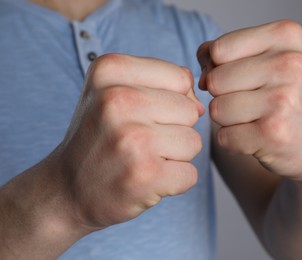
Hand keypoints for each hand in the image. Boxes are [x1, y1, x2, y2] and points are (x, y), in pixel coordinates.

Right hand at [54, 54, 203, 229]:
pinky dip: (174, 182)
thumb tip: (200, 105)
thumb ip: (162, 83)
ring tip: (141, 160)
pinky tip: (145, 181)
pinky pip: (190, 174)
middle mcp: (118, 99)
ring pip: (194, 142)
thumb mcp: (115, 92)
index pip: (181, 78)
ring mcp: (132, 138)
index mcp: (110, 70)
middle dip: (174, 130)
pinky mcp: (144, 174)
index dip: (171, 101)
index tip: (141, 116)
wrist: (67, 189)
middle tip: (139, 142)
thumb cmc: (100, 137)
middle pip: (190, 111)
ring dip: (174, 157)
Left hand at [198, 20, 301, 181]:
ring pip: (216, 109)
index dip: (217, 67)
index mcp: (286, 34)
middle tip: (251, 102)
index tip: (241, 77)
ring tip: (255, 119)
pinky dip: (233, 141)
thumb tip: (201, 71)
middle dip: (222, 96)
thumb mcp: (260, 60)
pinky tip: (257, 137)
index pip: (219, 49)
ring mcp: (284, 99)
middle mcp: (290, 63)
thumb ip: (222, 52)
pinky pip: (224, 137)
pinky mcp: (274, 133)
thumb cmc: (278, 96)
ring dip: (227, 120)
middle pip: (215, 80)